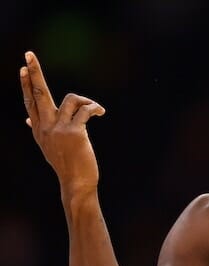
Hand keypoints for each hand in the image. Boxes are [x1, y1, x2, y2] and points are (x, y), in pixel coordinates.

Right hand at [20, 51, 105, 193]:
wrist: (77, 183)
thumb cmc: (68, 165)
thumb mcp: (49, 147)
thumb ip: (40, 130)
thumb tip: (27, 119)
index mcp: (39, 130)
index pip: (30, 102)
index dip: (26, 84)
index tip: (23, 68)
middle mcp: (45, 128)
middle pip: (38, 94)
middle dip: (34, 72)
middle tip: (28, 54)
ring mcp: (59, 129)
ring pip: (71, 99)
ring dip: (86, 101)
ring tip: (95, 109)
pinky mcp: (75, 132)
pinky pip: (86, 110)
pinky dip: (95, 108)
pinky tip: (101, 112)